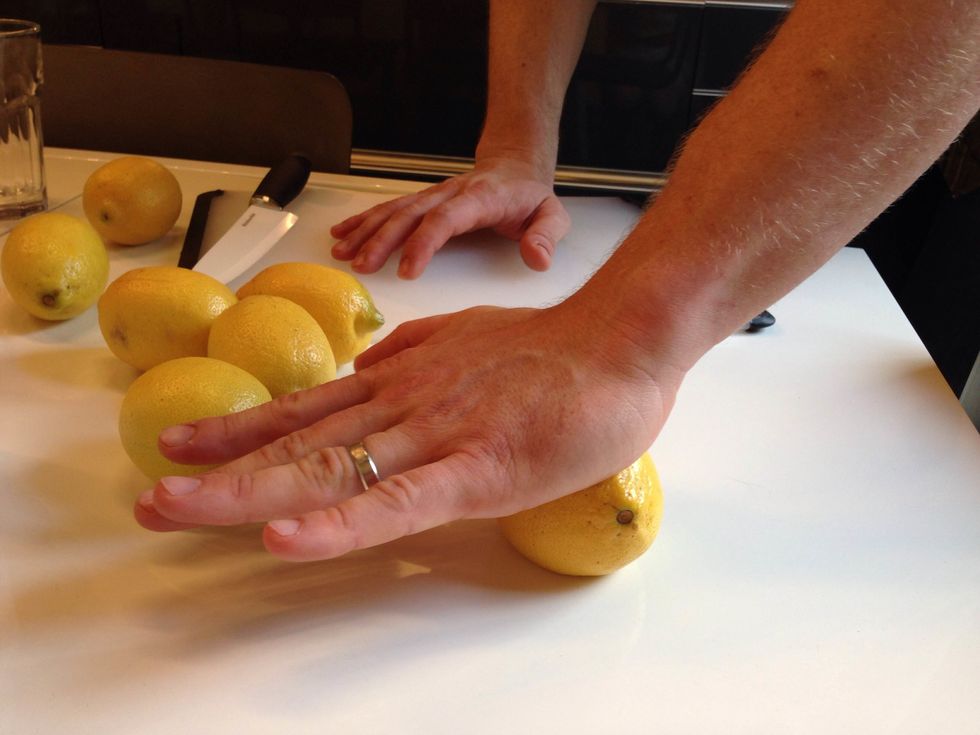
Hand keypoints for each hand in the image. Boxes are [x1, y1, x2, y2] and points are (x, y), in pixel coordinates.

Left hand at [134, 302, 681, 560]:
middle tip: (153, 494)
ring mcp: (434, 436)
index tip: (185, 450)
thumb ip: (416, 356)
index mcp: (402, 382)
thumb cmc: (553, 350)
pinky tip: (290, 540)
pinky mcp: (476, 470)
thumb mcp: (466, 341)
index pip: (307, 412)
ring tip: (177, 507)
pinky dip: (339, 524)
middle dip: (219, 470)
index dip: (241, 432)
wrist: (619, 339)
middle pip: (297, 443)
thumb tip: (372, 370)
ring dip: (247, 491)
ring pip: (328, 469)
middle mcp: (402, 406)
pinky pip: (398, 502)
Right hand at [330, 157, 570, 278]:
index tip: (407, 270)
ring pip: (395, 210)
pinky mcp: (424, 200)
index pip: (446, 220)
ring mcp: (434, 195)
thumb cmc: (531, 198)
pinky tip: (343, 233)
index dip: (424, 243)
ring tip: (342, 252)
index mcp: (480, 199)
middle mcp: (450, 194)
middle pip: (410, 215)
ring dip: (366, 230)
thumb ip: (546, 237)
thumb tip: (538, 259)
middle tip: (362, 266)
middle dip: (382, 240)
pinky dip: (364, 220)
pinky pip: (391, 208)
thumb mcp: (553, 215)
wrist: (516, 167)